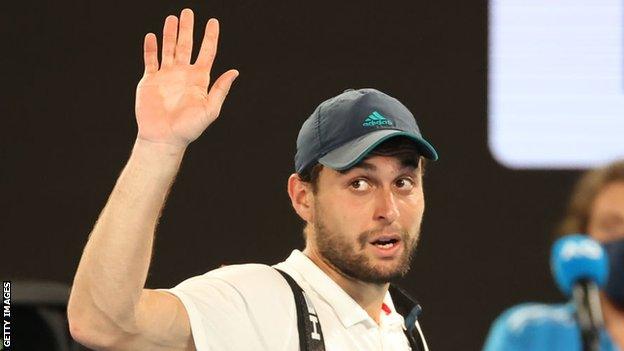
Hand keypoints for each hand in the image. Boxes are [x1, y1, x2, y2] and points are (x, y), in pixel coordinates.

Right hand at [135, 9, 238, 147]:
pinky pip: (150, 60)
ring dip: (169, 34)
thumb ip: (220, 89)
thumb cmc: (188, 128)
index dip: (210, 37)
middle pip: (186, 46)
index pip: (207, 53)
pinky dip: (150, 48)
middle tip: (188, 12)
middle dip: (187, 29)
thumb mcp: (210, 109)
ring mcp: (166, 76)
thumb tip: (234, 72)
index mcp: (199, 80)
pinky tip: (152, 36)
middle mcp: (183, 75)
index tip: (213, 22)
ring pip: (168, 49)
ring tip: (172, 18)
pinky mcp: (150, 81)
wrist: (164, 138)